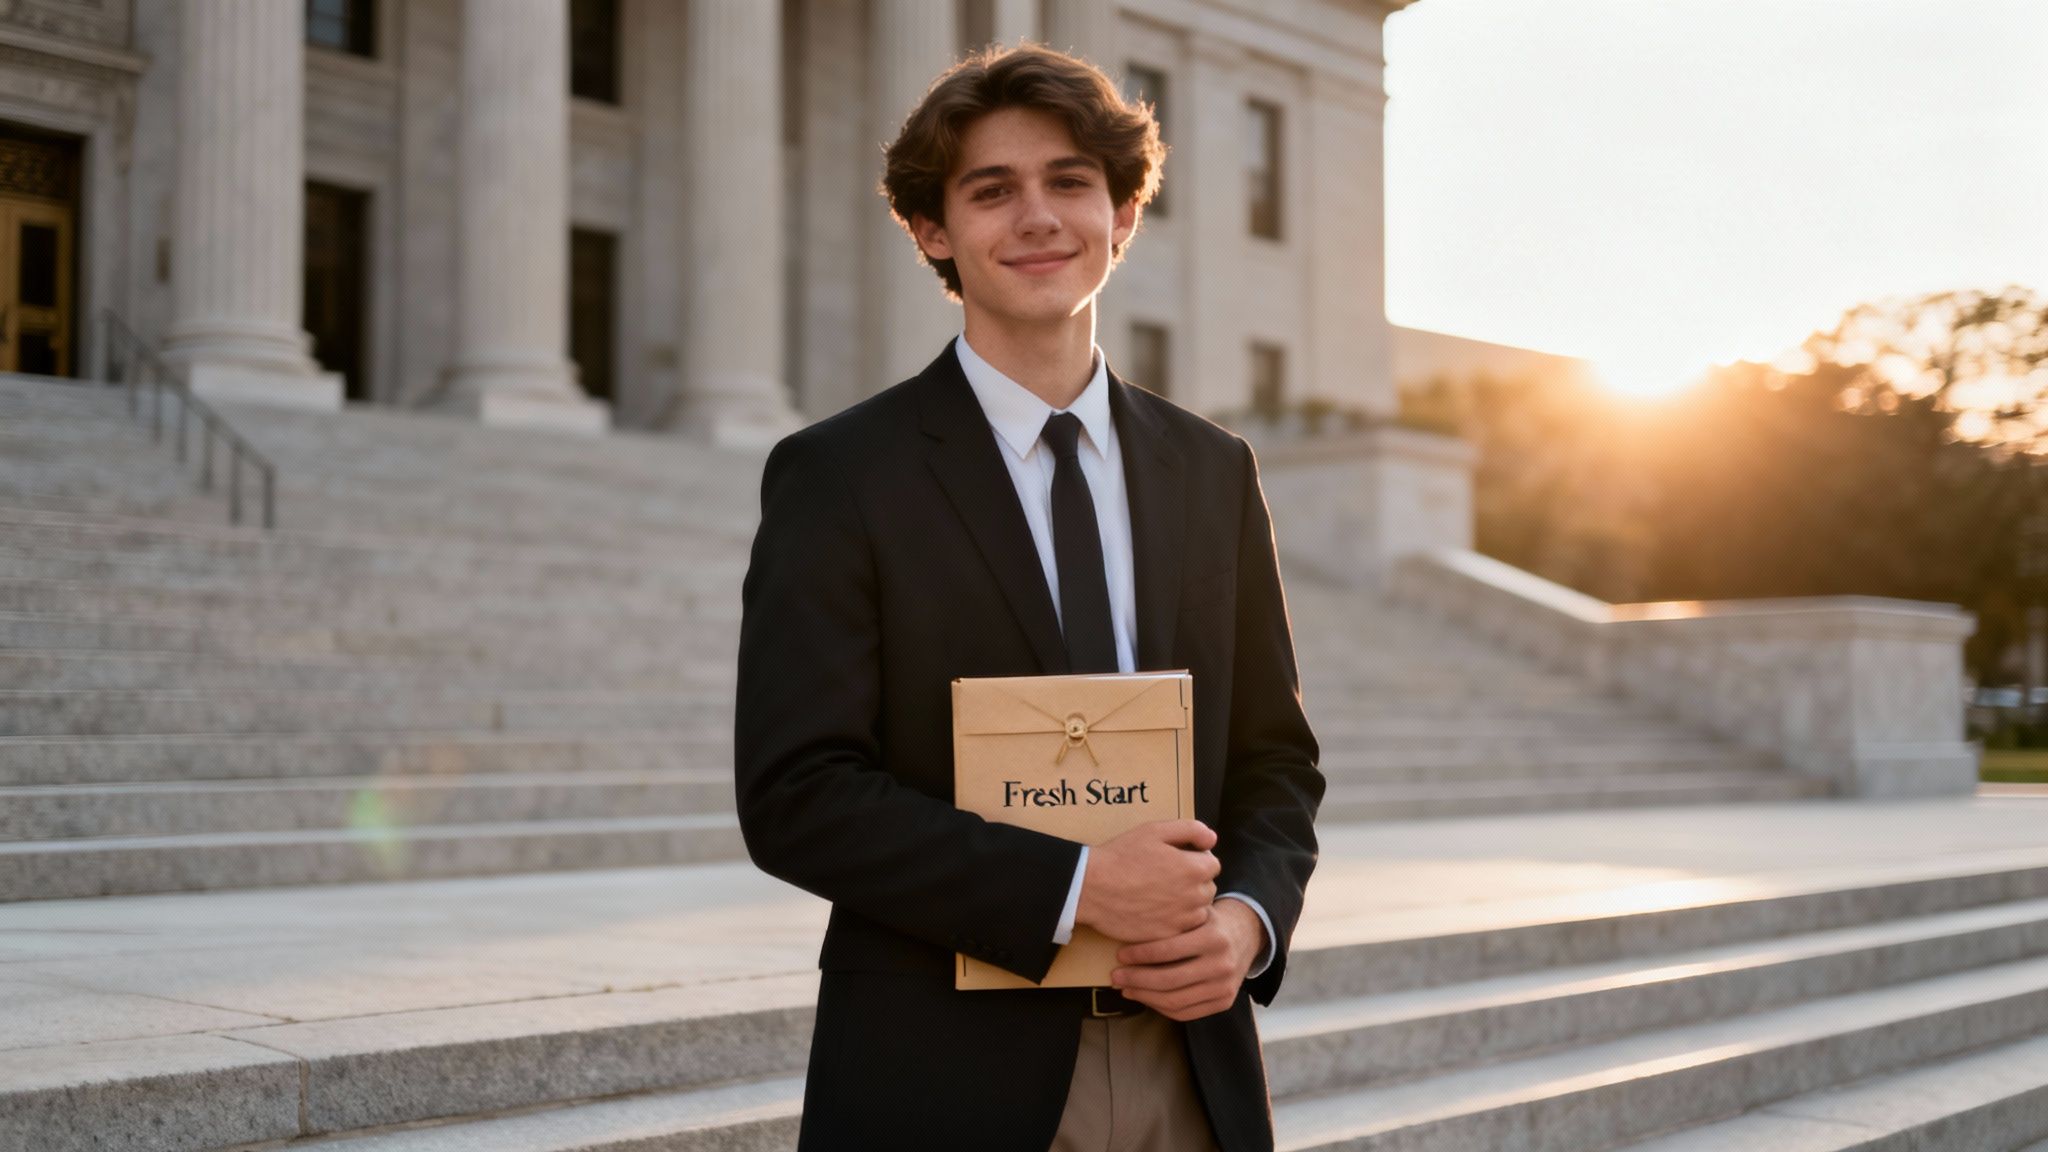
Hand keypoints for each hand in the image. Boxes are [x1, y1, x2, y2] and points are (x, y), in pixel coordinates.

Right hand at [1075, 820, 1219, 942]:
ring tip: (1161, 894)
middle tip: (1166, 876)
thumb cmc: (1122, 856)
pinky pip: (1182, 929)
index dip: (1196, 858)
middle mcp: (1194, 896)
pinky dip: (1175, 920)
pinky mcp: (1167, 936)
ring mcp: (1181, 919)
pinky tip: (1155, 909)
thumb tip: (1212, 840)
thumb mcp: (1155, 830)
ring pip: (1198, 910)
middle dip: (1194, 881)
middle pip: (1208, 887)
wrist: (1092, 887)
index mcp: (1194, 868)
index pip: (1213, 864)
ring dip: (1187, 902)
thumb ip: (1191, 829)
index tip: (1177, 859)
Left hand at [1109, 898, 1264, 1021]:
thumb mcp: (1196, 912)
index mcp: (1213, 937)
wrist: (1246, 936)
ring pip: (1175, 1001)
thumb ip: (1171, 921)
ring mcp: (1225, 987)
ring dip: (1144, 997)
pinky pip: (1186, 1013)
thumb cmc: (1209, 921)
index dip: (1140, 955)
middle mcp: (1222, 964)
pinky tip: (1145, 997)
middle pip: (1170, 980)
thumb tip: (1125, 930)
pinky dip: (1160, 1008)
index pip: (1169, 950)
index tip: (1120, 955)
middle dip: (1137, 980)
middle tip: (1116, 976)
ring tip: (1126, 988)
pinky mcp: (1224, 1003)